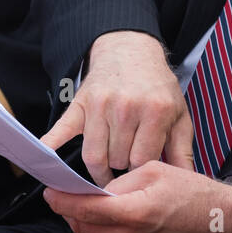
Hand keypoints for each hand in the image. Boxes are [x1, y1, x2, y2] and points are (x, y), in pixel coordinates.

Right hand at [39, 30, 194, 185]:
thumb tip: (185, 182)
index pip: (142, 161)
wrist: (131, 50)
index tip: (141, 175)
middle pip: (117, 161)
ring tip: (106, 171)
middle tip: (125, 168)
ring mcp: (100, 105)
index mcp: (155, 111)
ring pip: (93, 156)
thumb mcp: (178, 114)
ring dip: (98, 169)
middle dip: (121, 169)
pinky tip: (46, 164)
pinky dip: (51, 148)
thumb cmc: (157, 88)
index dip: (141, 172)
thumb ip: (182, 150)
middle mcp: (127, 107)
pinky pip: (61, 131)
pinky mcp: (79, 104)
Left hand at [42, 160, 231, 232]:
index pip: (85, 209)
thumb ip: (121, 181)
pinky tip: (103, 209)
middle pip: (80, 225)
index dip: (62, 199)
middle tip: (64, 188)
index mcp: (134, 212)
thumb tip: (97, 189)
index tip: (50, 189)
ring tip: (84, 196)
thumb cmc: (192, 192)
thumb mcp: (155, 170)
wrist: (217, 219)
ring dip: (81, 216)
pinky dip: (95, 225)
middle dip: (68, 207)